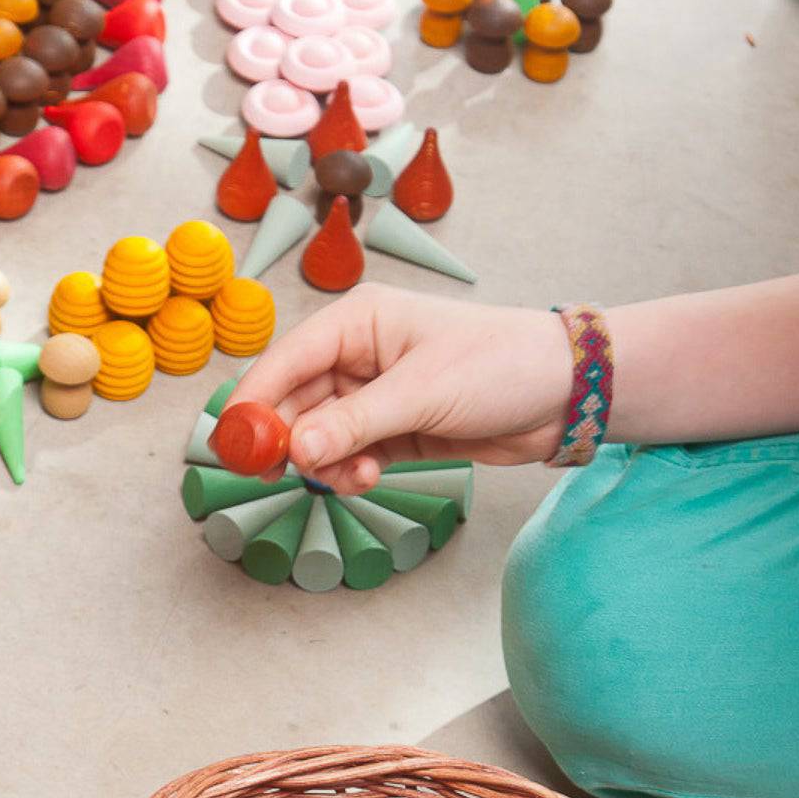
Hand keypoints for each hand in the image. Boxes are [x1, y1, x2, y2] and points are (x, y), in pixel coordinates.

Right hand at [225, 285, 575, 491]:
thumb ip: (353, 424)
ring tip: (355, 475)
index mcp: (358, 321)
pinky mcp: (391, 428)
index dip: (254, 403)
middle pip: (293, 402)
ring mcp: (373, 393)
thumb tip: (296, 451)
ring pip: (317, 435)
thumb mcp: (421, 394)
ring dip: (324, 462)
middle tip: (279, 476)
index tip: (234, 444)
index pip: (285, 361)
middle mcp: (357, 353)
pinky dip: (348, 471)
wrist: (564, 394)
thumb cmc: (500, 366)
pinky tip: (370, 476)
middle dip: (287, 441)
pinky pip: (346, 454)